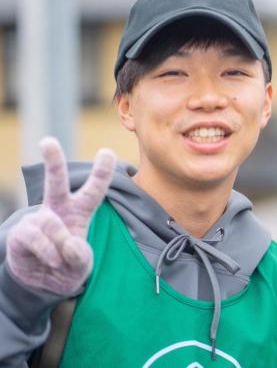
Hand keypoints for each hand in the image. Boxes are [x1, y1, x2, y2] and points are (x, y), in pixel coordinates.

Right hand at [6, 137, 115, 295]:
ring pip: (50, 222)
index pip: (93, 190)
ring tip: (60, 259)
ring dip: (59, 242)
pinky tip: (52, 260)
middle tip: (47, 141)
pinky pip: (35, 236)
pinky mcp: (21, 232)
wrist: (41, 283)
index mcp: (80, 211)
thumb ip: (80, 257)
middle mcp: (58, 209)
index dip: (101, 172)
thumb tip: (70, 243)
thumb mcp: (81, 265)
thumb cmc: (67, 265)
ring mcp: (38, 219)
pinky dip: (47, 251)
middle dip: (53, 161)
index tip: (107, 151)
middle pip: (56, 181)